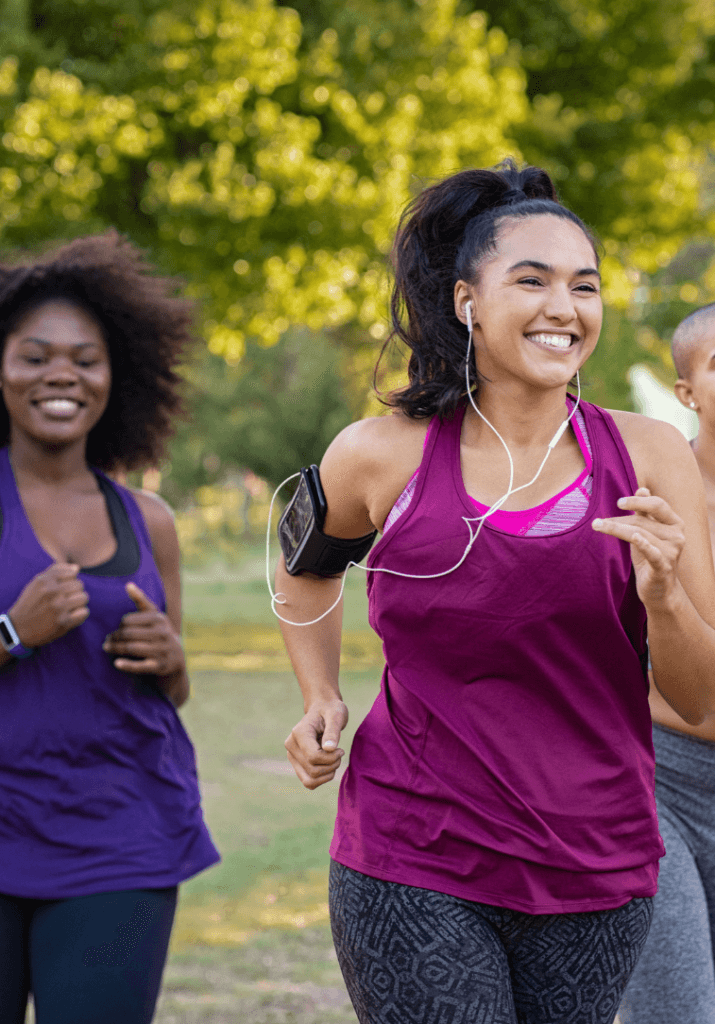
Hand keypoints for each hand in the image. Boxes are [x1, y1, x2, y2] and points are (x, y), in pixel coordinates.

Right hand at [9, 562, 88, 647]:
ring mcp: (58, 607)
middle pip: (79, 585)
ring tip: (69, 607)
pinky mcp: (63, 622)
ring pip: (84, 597)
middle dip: (74, 591)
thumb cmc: (29, 604)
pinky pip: (84, 612)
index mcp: (44, 581)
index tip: (62, 588)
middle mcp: (52, 592)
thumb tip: (77, 568)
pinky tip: (71, 616)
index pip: (72, 572)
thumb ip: (55, 571)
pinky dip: (80, 614)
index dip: (69, 580)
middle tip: (65, 599)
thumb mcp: (36, 583)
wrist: (18, 629)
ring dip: (79, 602)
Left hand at [103, 582, 183, 675]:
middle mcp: (162, 633)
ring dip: (116, 649)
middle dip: (114, 637)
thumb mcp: (154, 616)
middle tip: (106, 641)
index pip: (128, 620)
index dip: (118, 626)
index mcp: (159, 619)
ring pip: (131, 648)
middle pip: (128, 634)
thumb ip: (141, 600)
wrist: (176, 658)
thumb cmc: (160, 633)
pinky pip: (140, 666)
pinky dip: (127, 665)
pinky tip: (116, 663)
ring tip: (107, 648)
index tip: (115, 630)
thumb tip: (128, 584)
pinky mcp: (160, 666)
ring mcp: (162, 650)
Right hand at [285, 698, 348, 789]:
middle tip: (340, 753)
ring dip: (327, 774)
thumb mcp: (337, 716)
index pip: (313, 757)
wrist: (323, 709)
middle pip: (312, 770)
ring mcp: (292, 756)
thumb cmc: (331, 711)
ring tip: (334, 760)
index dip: (331, 758)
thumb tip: (329, 749)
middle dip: (331, 766)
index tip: (341, 749)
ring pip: (309, 781)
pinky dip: (322, 779)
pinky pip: (309, 782)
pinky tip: (329, 765)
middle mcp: (291, 746)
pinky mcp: (296, 763)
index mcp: (299, 733)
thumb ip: (333, 731)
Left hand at [591, 487, 685, 609]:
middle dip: (619, 519)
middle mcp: (677, 535)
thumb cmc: (651, 558)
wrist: (660, 591)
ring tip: (597, 526)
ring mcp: (672, 552)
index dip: (638, 502)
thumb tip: (642, 489)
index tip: (618, 502)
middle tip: (599, 520)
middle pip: (643, 521)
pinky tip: (634, 537)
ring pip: (639, 534)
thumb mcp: (647, 533)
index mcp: (675, 523)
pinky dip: (643, 544)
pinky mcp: (663, 567)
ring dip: (616, 529)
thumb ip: (646, 513)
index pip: (657, 505)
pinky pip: (653, 552)